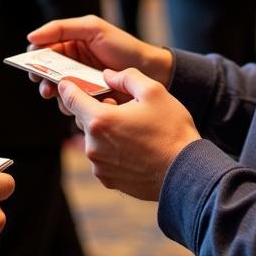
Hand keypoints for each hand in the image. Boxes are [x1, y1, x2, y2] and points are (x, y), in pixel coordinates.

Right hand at [27, 15, 172, 100]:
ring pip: (59, 92)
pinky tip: (85, 104)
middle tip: (47, 88)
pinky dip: (75, 106)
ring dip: (59, 96)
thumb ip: (62, 28)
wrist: (150, 70)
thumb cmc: (123, 46)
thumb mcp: (93, 28)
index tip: (31, 67)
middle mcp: (73, 64)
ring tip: (65, 97)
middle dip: (43, 81)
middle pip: (47, 74)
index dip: (34, 59)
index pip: (43, 51)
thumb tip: (31, 37)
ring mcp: (81, 83)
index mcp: (71, 44)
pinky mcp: (90, 100)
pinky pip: (74, 105)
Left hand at [56, 68, 200, 200]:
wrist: (186, 173)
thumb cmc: (171, 131)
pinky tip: (135, 148)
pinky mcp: (108, 180)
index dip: (69, 86)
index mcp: (100, 120)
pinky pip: (103, 158)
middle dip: (97, 110)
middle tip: (123, 108)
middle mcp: (93, 146)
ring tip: (134, 131)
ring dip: (106, 132)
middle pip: (83, 119)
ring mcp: (99, 166)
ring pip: (94, 139)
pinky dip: (113, 151)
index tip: (71, 81)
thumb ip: (126, 77)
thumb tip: (107, 75)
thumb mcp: (154, 91)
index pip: (70, 97)